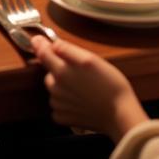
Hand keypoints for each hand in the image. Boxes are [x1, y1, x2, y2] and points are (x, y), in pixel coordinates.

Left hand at [31, 36, 147, 139]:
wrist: (120, 114)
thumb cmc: (109, 85)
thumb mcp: (91, 59)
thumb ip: (67, 50)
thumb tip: (51, 43)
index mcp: (61, 72)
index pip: (42, 53)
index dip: (39, 44)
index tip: (38, 39)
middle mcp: (56, 89)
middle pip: (50, 72)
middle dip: (58, 68)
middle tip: (79, 71)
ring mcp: (59, 105)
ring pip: (54, 89)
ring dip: (62, 86)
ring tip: (84, 87)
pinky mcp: (64, 118)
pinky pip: (58, 106)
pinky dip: (65, 103)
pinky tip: (81, 101)